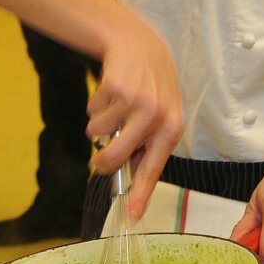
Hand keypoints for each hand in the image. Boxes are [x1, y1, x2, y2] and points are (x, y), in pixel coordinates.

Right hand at [84, 11, 183, 221]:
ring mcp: (136, 103)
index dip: (140, 195)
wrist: (142, 46)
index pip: (153, 169)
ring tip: (115, 107)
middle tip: (98, 157)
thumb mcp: (160, 116)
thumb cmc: (151, 89)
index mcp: (171, 130)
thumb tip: (127, 180)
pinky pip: (92, 113)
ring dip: (99, 124)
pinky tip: (111, 92)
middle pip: (114, 159)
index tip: (131, 217)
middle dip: (100, 161)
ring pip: (97, 134)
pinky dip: (95, 106)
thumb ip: (146, 146)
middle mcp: (156, 118)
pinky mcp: (117, 88)